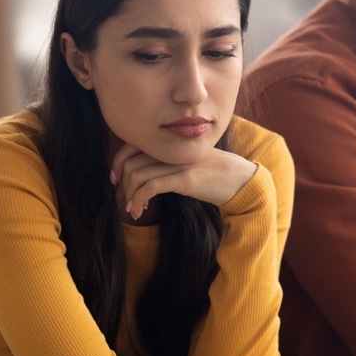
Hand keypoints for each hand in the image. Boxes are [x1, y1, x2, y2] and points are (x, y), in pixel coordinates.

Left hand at [110, 143, 257, 217]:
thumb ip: (166, 163)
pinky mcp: (184, 179)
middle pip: (129, 163)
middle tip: (125, 200)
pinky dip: (139, 200)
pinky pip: (150, 187)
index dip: (117, 163)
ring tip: (134, 210)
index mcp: (169, 144)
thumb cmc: (212, 174)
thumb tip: (142, 175)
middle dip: (122, 184)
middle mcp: (170, 150)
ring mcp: (177, 163)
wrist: (239, 179)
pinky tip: (140, 210)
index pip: (130, 146)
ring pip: (136, 175)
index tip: (117, 180)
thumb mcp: (186, 163)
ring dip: (129, 196)